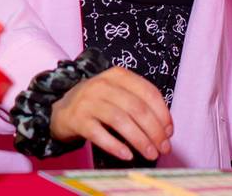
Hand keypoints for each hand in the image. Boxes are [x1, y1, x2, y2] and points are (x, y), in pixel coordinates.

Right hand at [48, 67, 172, 161]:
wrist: (62, 108)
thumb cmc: (99, 103)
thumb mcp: (118, 94)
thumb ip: (140, 104)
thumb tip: (165, 129)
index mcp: (119, 75)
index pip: (148, 92)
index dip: (162, 113)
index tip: (169, 131)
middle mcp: (103, 84)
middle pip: (136, 108)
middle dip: (154, 130)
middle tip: (163, 147)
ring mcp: (88, 101)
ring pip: (120, 120)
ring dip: (139, 140)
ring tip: (150, 154)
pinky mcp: (77, 119)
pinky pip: (99, 134)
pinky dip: (115, 146)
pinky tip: (127, 155)